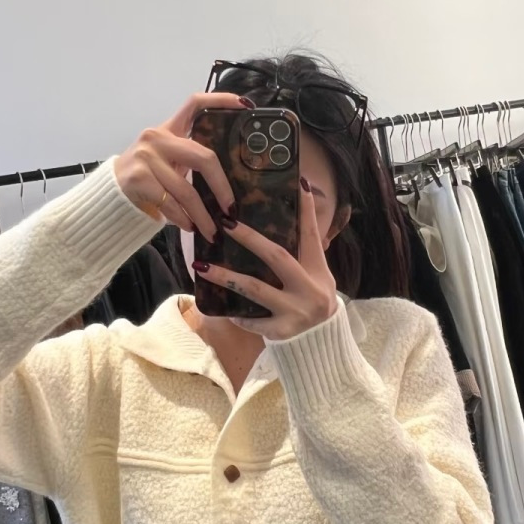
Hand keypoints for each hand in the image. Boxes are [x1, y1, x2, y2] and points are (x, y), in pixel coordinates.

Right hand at [114, 93, 246, 241]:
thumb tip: (228, 181)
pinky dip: (183, 219)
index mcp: (168, 128)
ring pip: (187, 189)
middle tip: (231, 209)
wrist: (108, 193)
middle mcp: (157, 138)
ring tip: (213, 231)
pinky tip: (190, 227)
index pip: (195, 104)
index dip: (221, 100)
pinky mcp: (138, 178)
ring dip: (203, 215)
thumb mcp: (165, 159)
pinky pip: (170, 202)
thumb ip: (189, 158)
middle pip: (203, 158)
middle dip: (221, 187)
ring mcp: (146, 157)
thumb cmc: (144, 177)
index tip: (245, 105)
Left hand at [191, 177, 338, 338]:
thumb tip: (288, 217)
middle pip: (277, 257)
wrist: (322, 340)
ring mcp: (295, 310)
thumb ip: (303, 253)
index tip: (299, 183)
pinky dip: (239, 316)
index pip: (311, 235)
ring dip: (226, 277)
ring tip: (201, 267)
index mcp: (318, 270)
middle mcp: (309, 288)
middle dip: (250, 239)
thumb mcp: (317, 275)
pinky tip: (223, 310)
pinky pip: (253, 321)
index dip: (307, 210)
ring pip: (255, 290)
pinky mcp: (282, 331)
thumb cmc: (313, 299)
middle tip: (226, 223)